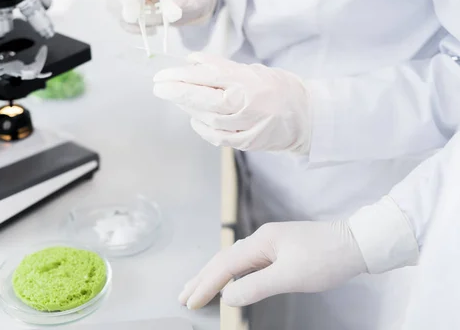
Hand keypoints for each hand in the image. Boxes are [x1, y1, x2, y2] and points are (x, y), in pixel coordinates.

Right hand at [106, 0, 217, 32]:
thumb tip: (169, 12)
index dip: (127, 0)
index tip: (134, 15)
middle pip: (114, 1)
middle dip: (129, 15)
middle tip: (150, 23)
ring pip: (119, 16)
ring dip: (136, 25)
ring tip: (156, 24)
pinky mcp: (130, 13)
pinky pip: (126, 25)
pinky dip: (138, 30)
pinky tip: (153, 29)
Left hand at [153, 53, 311, 152]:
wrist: (306, 117)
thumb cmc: (278, 89)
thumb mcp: (252, 70)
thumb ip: (222, 66)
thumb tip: (192, 60)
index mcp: (249, 82)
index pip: (208, 76)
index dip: (181, 75)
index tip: (162, 75)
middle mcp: (247, 104)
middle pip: (204, 99)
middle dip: (177, 92)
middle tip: (158, 86)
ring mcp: (246, 126)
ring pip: (207, 118)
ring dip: (187, 107)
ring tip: (175, 96)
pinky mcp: (246, 142)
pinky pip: (216, 136)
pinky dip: (201, 127)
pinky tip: (194, 117)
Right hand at [179, 221, 367, 308]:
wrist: (358, 243)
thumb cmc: (327, 258)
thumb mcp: (291, 276)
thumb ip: (256, 286)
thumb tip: (228, 296)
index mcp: (261, 242)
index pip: (225, 265)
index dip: (206, 283)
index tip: (189, 301)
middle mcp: (261, 239)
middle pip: (223, 259)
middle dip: (202, 278)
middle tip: (183, 295)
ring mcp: (271, 243)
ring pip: (234, 261)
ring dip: (214, 275)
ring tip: (197, 288)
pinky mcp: (280, 250)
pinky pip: (247, 263)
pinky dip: (231, 274)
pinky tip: (228, 281)